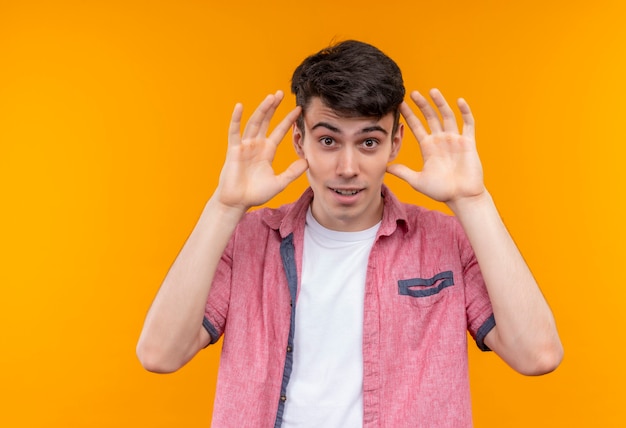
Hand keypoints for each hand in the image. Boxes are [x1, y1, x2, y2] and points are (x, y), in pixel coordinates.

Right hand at [215, 91, 307, 209]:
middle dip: (274, 108)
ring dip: (262, 109)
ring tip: (271, 97)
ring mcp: (244, 146)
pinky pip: (234, 132)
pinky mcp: (233, 150)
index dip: (288, 120)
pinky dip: (236, 119)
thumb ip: (292, 172)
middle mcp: (256, 145)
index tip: (299, 109)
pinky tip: (240, 106)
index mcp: (267, 151)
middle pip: (266, 121)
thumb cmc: (255, 194)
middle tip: (282, 93)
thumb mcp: (279, 183)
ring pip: (254, 123)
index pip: (279, 131)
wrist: (237, 202)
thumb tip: (307, 161)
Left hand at [387, 89, 484, 205]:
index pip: (416, 127)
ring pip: (447, 116)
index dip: (408, 115)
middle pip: (430, 117)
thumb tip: (385, 167)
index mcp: (428, 147)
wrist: (462, 198)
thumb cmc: (441, 191)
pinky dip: (465, 112)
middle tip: (413, 93)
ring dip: (440, 103)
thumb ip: (402, 172)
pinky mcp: (468, 143)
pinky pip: (468, 124)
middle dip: (422, 105)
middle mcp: (440, 140)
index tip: (400, 104)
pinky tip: (459, 101)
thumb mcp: (417, 181)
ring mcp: (455, 140)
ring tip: (432, 91)